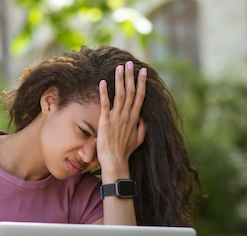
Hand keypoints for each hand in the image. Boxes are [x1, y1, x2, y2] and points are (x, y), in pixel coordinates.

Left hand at [97, 61, 146, 176]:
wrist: (115, 161)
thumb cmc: (125, 152)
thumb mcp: (138, 140)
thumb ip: (142, 128)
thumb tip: (144, 120)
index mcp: (135, 118)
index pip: (139, 96)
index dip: (141, 83)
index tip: (143, 72)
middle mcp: (127, 115)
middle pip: (130, 92)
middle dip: (130, 76)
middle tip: (129, 63)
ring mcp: (116, 117)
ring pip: (119, 94)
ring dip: (119, 80)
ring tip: (119, 68)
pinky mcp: (105, 121)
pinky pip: (105, 104)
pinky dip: (104, 92)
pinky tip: (102, 82)